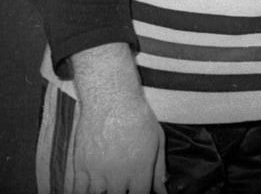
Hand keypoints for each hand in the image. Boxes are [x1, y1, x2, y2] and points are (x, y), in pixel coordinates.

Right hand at [71, 44, 167, 193]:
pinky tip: (89, 188)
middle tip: (121, 185)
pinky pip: (77, 191)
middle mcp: (119, 174)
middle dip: (120, 193)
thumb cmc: (137, 115)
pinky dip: (82, 192)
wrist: (111, 96)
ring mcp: (98, 171)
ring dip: (103, 192)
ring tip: (108, 183)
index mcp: (140, 168)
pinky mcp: (81, 166)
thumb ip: (159, 167)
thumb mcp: (156, 138)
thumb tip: (162, 190)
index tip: (135, 189)